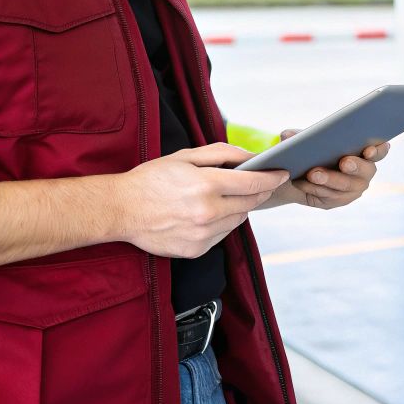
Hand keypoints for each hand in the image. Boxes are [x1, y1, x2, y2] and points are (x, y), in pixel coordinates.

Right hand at [111, 143, 290, 257]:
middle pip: (250, 203)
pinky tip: (208, 213)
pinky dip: (223, 223)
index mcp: (206, 185)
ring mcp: (202, 234)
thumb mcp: (185, 156)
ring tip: (225, 196)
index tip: (282, 173)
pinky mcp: (196, 249)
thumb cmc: (151, 179)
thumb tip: (250, 156)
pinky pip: (222, 235)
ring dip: (239, 208)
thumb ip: (222, 154)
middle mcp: (207, 213)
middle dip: (259, 192)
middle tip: (260, 183)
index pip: (253, 183)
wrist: (121, 210)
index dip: (272, 177)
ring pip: (238, 220)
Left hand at [277, 130, 389, 210]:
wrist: (303, 172)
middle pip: (365, 171)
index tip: (369, 150)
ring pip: (344, 187)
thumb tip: (287, 135)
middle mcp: (365, 173)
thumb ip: (300, 135)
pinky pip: (329, 197)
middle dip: (355, 166)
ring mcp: (353, 190)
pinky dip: (315, 189)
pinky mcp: (339, 201)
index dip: (378, 151)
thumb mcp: (308, 139)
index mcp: (365, 152)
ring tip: (313, 173)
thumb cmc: (315, 149)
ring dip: (329, 180)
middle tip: (343, 162)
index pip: (379, 152)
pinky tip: (303, 183)